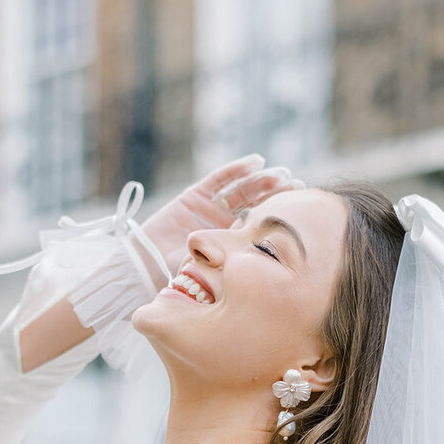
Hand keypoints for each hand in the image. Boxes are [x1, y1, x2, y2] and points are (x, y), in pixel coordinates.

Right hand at [138, 154, 304, 285]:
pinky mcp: (194, 196)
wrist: (144, 271)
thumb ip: (236, 269)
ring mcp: (209, 208)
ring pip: (240, 189)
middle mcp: (222, 222)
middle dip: (274, 193)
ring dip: (261, 180)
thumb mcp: (215, 276)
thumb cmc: (178, 281)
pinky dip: (237, 170)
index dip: (277, 215)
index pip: (259, 224)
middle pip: (253, 203)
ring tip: (280, 174)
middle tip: (295, 185)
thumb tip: (274, 274)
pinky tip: (257, 162)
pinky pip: (219, 180)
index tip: (299, 209)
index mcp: (229, 242)